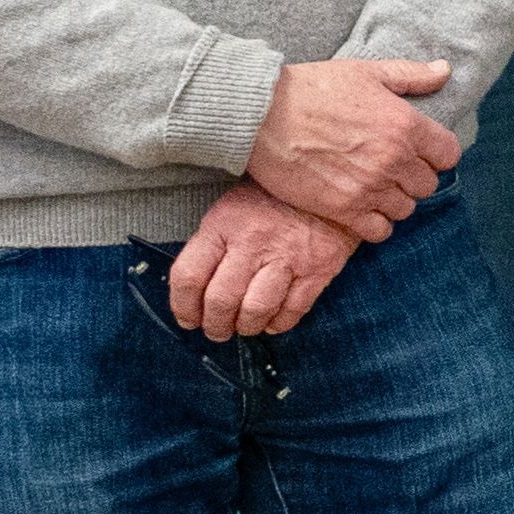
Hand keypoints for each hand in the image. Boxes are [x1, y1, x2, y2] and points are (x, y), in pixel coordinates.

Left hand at [166, 183, 357, 339]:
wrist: (330, 183)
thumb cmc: (274, 197)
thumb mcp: (231, 208)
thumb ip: (212, 243)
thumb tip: (195, 287)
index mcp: (224, 225)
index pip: (189, 276)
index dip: (183, 306)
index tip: (187, 318)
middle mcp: (253, 242)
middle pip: (221, 300)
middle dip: (214, 325)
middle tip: (216, 330)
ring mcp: (288, 257)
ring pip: (255, 309)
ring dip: (245, 327)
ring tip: (244, 327)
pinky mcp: (319, 269)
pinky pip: (293, 310)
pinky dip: (279, 323)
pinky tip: (272, 321)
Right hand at [246, 59, 457, 238]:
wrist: (261, 115)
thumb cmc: (312, 89)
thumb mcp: (367, 72)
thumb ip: (411, 75)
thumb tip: (445, 70)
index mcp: (406, 125)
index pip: (448, 154)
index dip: (436, 154)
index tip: (420, 152)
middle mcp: (394, 159)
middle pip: (428, 184)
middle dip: (413, 177)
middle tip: (391, 169)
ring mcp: (370, 187)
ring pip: (406, 209)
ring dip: (394, 200)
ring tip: (374, 187)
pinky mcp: (343, 209)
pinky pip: (379, 231)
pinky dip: (375, 223)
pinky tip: (362, 208)